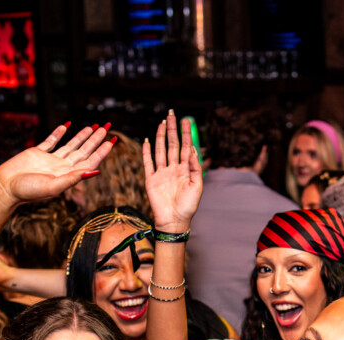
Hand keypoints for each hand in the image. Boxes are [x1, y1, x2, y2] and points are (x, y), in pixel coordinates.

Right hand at [0, 124, 112, 207]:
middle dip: (96, 139)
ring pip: (70, 145)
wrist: (6, 188)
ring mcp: (50, 159)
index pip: (90, 161)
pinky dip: (58, 133)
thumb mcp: (53, 186)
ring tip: (92, 127)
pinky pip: (51, 141)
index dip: (102, 151)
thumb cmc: (28, 191)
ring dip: (81, 136)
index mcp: (68, 175)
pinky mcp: (37, 153)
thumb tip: (94, 172)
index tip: (112, 140)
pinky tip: (66, 126)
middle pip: (84, 151)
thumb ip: (73, 179)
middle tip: (107, 127)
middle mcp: (62, 167)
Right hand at [143, 112, 202, 231]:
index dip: (186, 133)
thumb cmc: (188, 207)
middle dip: (173, 130)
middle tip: (172, 114)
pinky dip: (146, 151)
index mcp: (186, 170)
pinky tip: (146, 140)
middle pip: (172, 144)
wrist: (174, 221)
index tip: (185, 120)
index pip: (186, 147)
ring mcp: (162, 173)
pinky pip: (148, 163)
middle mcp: (173, 169)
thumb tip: (194, 149)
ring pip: (161, 150)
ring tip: (162, 123)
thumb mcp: (197, 186)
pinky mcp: (151, 180)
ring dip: (160, 137)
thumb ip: (196, 168)